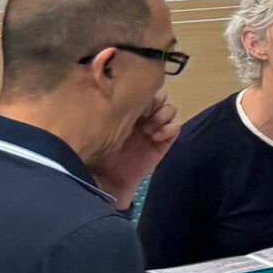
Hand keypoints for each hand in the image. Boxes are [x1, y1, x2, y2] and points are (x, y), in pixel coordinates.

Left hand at [95, 95, 179, 209]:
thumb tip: (112, 89)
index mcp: (122, 110)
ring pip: (169, 109)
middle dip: (154, 100)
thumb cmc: (96, 154)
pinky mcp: (163, 143)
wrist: (106, 183)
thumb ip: (106, 109)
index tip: (132, 98)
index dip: (140, 90)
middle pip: (158, 95)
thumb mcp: (97, 128)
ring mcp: (152, 129)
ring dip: (162, 115)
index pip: (139, 90)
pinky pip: (176, 127)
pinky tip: (155, 137)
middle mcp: (139, 117)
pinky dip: (169, 128)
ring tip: (148, 129)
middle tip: (143, 111)